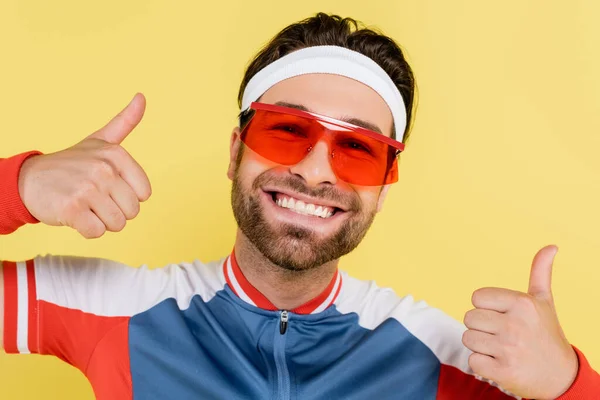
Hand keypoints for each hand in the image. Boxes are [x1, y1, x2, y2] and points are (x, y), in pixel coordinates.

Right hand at [18, 93, 151, 238]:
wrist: (29, 180)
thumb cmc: (71, 164)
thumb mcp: (100, 140)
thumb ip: (125, 122)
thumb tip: (142, 97)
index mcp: (116, 154)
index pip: (144, 194)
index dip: (128, 196)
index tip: (109, 186)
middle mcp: (103, 169)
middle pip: (132, 211)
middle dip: (115, 211)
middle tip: (95, 198)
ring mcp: (88, 188)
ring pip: (117, 224)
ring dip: (101, 221)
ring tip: (86, 206)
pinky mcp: (72, 208)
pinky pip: (96, 232)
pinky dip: (86, 230)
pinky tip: (75, 215)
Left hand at [462, 245, 578, 398]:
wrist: (561, 377)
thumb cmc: (546, 333)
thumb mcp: (544, 301)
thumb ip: (540, 272)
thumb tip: (551, 246)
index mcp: (522, 303)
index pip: (476, 297)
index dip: (485, 307)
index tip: (502, 316)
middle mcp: (515, 325)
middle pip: (469, 318)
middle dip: (482, 327)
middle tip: (503, 335)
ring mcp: (508, 349)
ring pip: (468, 338)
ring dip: (480, 346)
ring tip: (502, 349)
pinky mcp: (503, 371)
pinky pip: (473, 361)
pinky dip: (483, 364)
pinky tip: (501, 363)